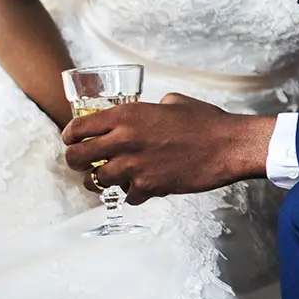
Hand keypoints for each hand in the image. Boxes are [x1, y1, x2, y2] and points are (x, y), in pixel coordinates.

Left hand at [62, 94, 274, 204]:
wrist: (228, 145)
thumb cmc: (205, 121)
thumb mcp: (173, 102)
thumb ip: (149, 109)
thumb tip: (145, 112)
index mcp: (126, 115)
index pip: (77, 129)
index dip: (70, 137)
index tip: (73, 141)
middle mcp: (123, 140)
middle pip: (75, 159)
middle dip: (76, 162)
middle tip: (85, 163)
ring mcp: (134, 166)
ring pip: (96, 181)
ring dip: (103, 180)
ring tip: (114, 176)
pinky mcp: (148, 187)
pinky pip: (126, 196)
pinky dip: (133, 193)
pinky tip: (144, 185)